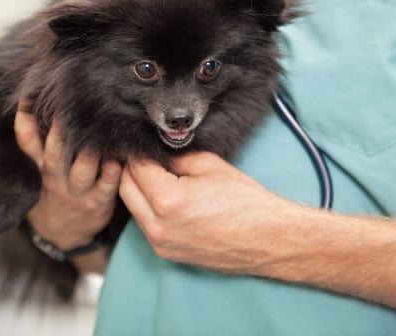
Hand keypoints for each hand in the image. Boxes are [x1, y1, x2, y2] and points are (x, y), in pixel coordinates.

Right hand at [14, 105, 121, 250]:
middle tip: (66, 110)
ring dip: (90, 153)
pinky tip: (119, 161)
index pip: (27, 143)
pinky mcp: (98, 203)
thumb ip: (39, 148)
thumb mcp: (37, 175)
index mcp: (39, 169)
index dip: (25, 120)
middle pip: (55, 154)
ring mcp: (77, 193)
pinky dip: (113, 174)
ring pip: (83, 171)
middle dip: (60, 133)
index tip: (27, 95)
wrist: (62, 236)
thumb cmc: (53, 193)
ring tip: (99, 133)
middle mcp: (55, 180)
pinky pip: (106, 187)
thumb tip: (41, 107)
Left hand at [120, 151, 301, 273]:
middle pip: (126, 189)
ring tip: (157, 174)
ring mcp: (161, 244)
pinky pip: (146, 225)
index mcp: (168, 200)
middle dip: (133, 169)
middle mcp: (159, 227)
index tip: (141, 142)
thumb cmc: (246, 202)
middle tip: (146, 156)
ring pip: (133, 208)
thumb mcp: (209, 166)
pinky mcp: (167, 253)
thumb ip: (175, 158)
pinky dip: (148, 208)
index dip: (138, 152)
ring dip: (138, 189)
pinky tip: (165, 196)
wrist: (269, 239)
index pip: (136, 168)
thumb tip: (155, 153)